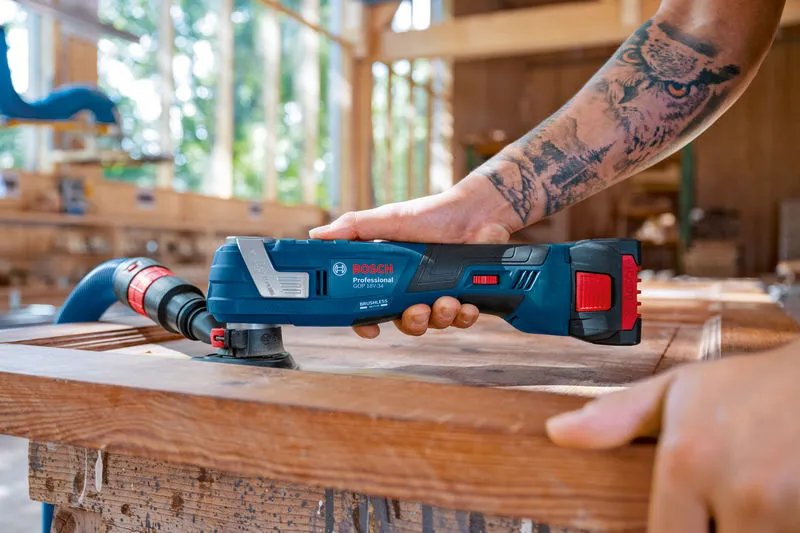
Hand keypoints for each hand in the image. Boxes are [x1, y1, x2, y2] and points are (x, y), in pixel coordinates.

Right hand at [309, 176, 517, 337]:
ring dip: (439, 318)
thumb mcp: (390, 219)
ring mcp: (438, 293)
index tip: (370, 330)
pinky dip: (463, 316)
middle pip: (403, 322)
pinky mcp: (463, 297)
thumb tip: (317, 236)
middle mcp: (412, 288)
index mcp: (390, 274)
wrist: (478, 212)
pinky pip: (460, 319)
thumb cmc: (433, 214)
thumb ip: (355, 228)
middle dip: (411, 322)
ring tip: (447, 301)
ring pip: (433, 324)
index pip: (370, 305)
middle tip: (418, 310)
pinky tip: (466, 304)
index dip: (366, 321)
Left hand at [545, 342, 799, 532]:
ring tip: (745, 498)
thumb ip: (617, 416)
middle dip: (713, 529)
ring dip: (746, 529)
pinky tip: (770, 505)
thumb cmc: (752, 386)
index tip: (681, 520)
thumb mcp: (678, 391)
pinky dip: (773, 525)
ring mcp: (785, 509)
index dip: (670, 532)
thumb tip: (558, 432)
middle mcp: (739, 491)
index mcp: (689, 461)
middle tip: (713, 504)